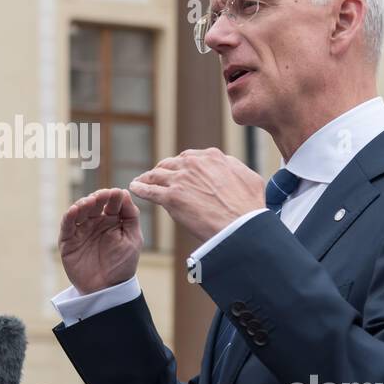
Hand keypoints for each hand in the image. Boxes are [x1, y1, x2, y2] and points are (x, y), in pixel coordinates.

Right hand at [58, 188, 142, 294]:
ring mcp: (81, 230)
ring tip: (89, 202)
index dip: (113, 196)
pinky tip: (75, 210)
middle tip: (102, 196)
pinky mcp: (68, 241)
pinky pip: (67, 225)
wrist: (107, 289)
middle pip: (95, 204)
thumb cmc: (122, 265)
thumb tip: (124, 192)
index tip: (116, 193)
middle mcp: (96, 222)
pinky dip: (69, 216)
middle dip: (98, 197)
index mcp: (112, 220)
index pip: (112, 203)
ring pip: (80, 211)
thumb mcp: (133, 239)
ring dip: (84, 204)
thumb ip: (131, 216)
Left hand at [129, 148, 267, 241]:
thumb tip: (228, 165)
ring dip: (147, 178)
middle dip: (163, 170)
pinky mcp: (170, 198)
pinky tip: (134, 188)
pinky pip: (148, 190)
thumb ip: (234, 168)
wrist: (241, 226)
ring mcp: (180, 180)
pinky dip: (139, 188)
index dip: (182, 166)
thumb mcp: (249, 177)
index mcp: (212, 157)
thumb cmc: (249, 207)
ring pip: (157, 175)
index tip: (178, 172)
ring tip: (141, 181)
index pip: (190, 158)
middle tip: (157, 177)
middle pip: (170, 164)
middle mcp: (193, 164)